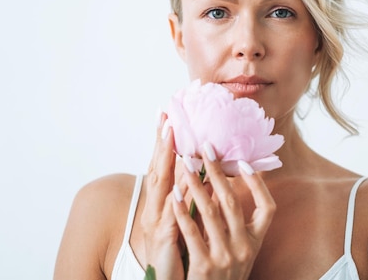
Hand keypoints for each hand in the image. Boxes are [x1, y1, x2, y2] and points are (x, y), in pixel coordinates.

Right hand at [140, 112, 184, 279]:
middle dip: (162, 143)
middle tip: (167, 118)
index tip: (168, 117)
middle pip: (158, 168)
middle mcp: (157, 207)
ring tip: (171, 137)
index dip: (165, 142)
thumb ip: (196, 197)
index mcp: (163, 201)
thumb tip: (211, 174)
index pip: (164, 165)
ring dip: (165, 160)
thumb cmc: (178, 250)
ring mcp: (157, 220)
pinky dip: (175, 198)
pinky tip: (179, 183)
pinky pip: (171, 214)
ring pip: (161, 186)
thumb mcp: (187, 219)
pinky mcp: (163, 237)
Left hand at [172, 144, 275, 279]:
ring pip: (210, 212)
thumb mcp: (238, 251)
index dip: (258, 185)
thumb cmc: (222, 274)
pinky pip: (191, 232)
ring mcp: (225, 257)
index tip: (244, 162)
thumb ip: (236, 224)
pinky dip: (182, 211)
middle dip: (217, 172)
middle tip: (205, 149)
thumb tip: (230, 187)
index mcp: (255, 242)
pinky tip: (174, 194)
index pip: (267, 208)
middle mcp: (244, 248)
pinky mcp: (204, 267)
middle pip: (232, 202)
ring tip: (184, 164)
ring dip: (196, 184)